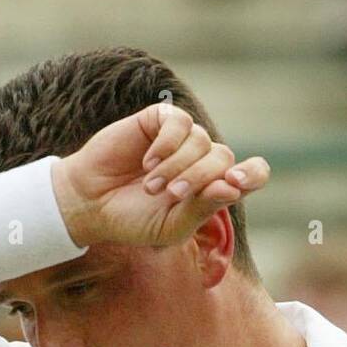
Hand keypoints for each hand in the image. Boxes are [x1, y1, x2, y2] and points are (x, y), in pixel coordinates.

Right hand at [52, 102, 269, 249]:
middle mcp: (203, 161)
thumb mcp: (172, 226)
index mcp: (213, 189)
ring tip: (150, 185)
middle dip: (199, 178)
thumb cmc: (134, 220)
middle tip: (170, 195)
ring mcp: (183, 139)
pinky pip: (179, 123)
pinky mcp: (160, 121)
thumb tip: (234, 186)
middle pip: (224, 158)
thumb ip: (203, 209)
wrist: (93, 203)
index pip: (253, 174)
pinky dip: (166, 145)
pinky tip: (147, 162)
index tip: (236, 182)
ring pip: (201, 141)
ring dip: (177, 166)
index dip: (253, 173)